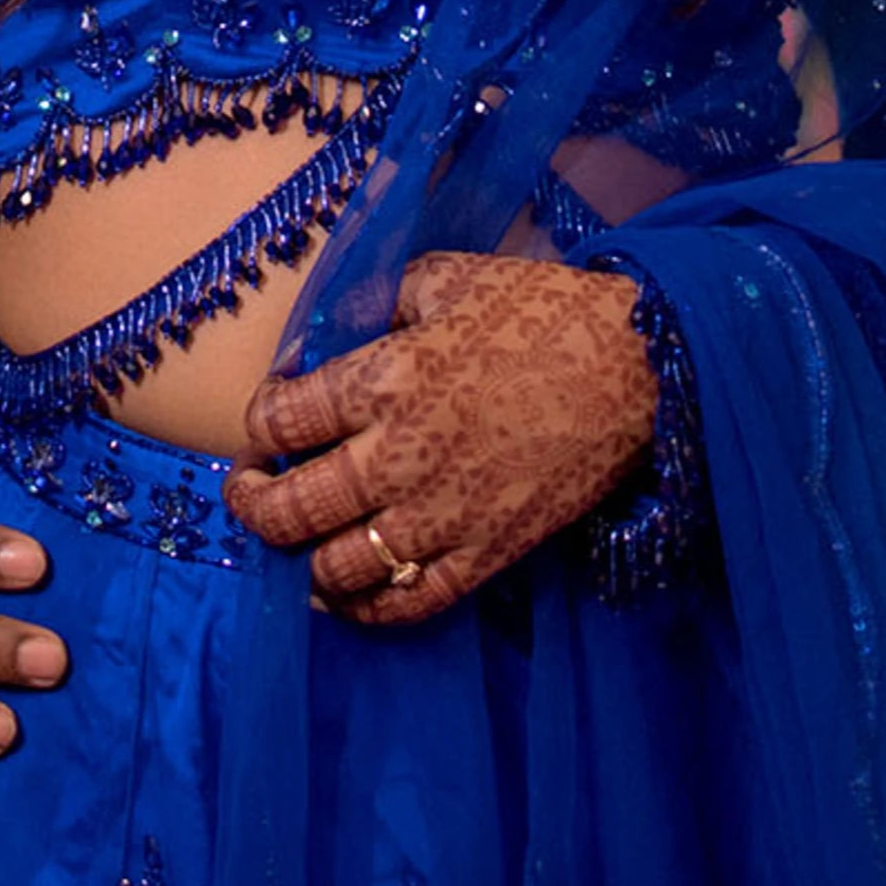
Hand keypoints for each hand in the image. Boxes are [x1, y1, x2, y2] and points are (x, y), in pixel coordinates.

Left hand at [221, 251, 654, 629]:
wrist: (638, 370)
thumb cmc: (541, 312)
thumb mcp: (448, 278)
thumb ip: (376, 305)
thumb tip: (325, 338)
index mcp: (384, 379)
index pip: (278, 419)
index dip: (257, 422)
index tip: (268, 418)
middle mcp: (399, 456)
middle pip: (289, 507)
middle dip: (252, 504)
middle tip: (248, 490)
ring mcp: (441, 514)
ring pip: (335, 568)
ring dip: (298, 561)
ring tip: (294, 542)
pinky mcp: (485, 553)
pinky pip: (405, 603)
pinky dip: (363, 607)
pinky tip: (343, 593)